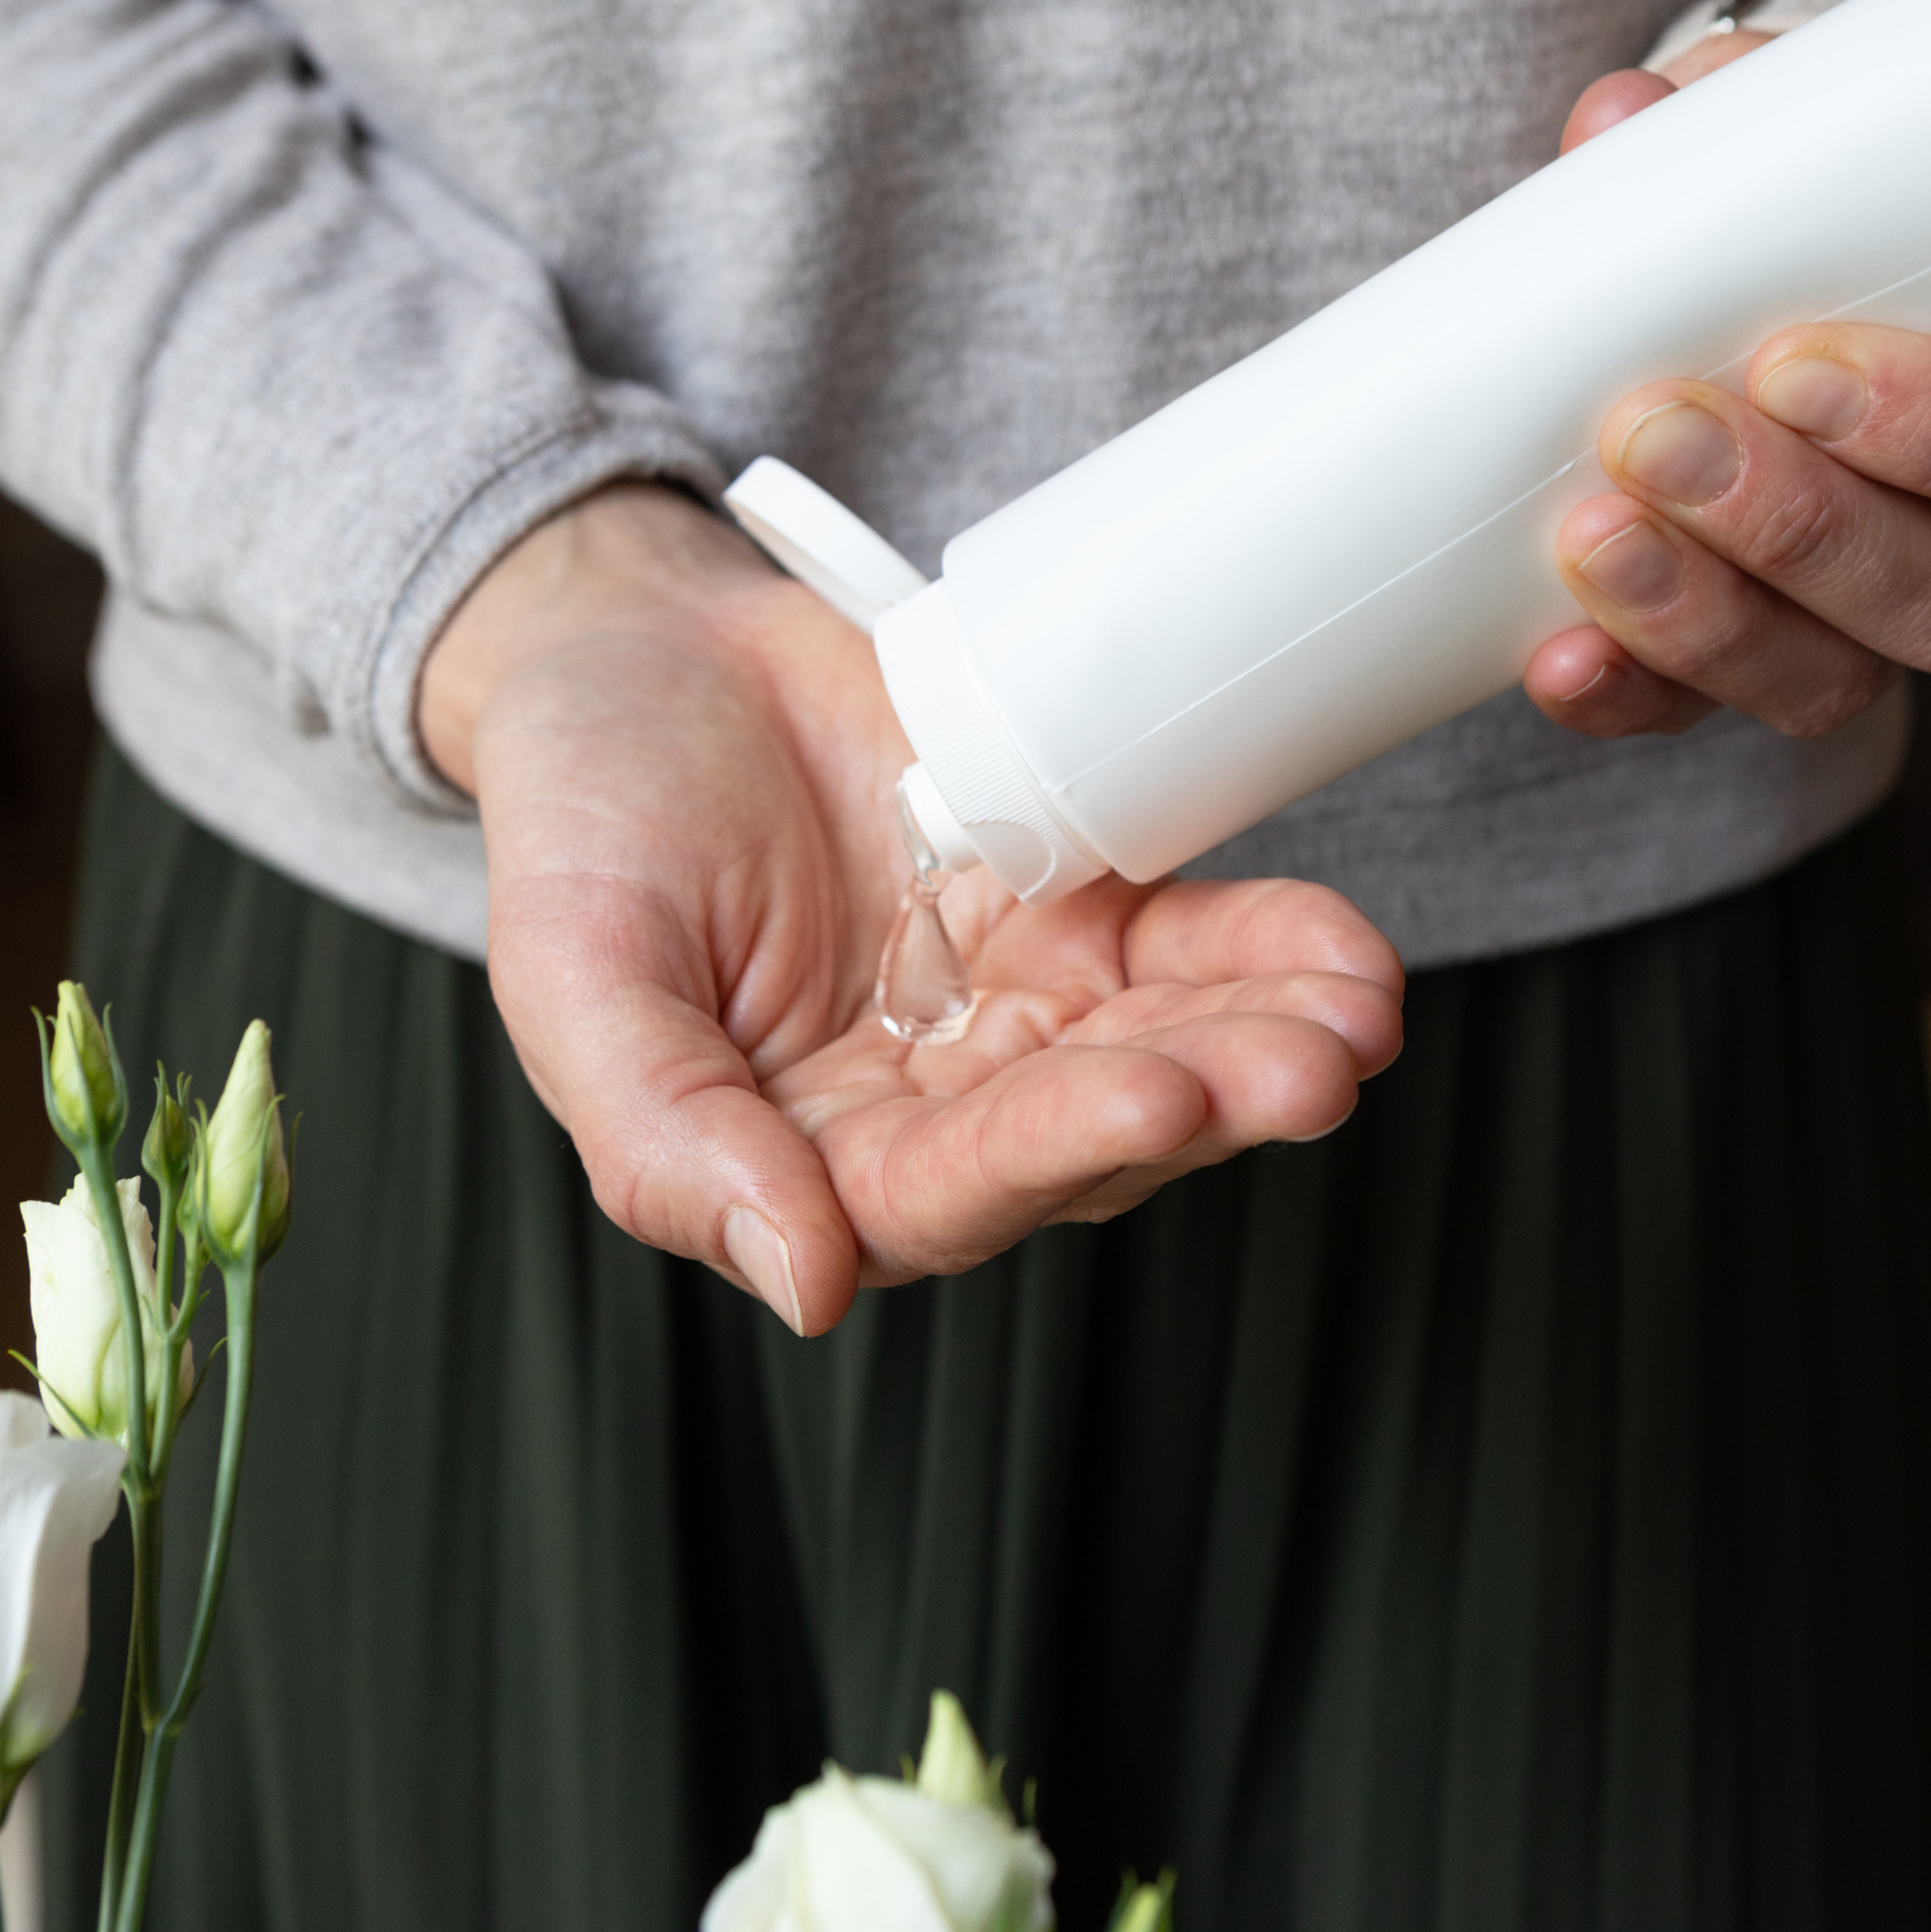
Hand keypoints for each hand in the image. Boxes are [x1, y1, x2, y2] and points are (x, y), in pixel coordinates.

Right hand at [419, 485, 1401, 1332]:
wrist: (643, 645)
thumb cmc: (584, 812)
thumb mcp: (575, 972)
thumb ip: (665, 1140)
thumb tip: (807, 1286)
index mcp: (803, 1158)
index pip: (946, 1192)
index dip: (1054, 1148)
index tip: (1153, 1094)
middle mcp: (927, 1105)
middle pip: (1087, 1135)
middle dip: (1205, 1100)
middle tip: (1308, 1065)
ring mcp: (1011, 1008)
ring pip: (1160, 1051)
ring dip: (1264, 1040)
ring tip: (1355, 1013)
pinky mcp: (1072, 911)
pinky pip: (1185, 948)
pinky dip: (1268, 947)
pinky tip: (1343, 953)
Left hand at [1519, 0, 1930, 737]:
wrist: (1753, 300)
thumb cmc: (1828, 226)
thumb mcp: (1815, 157)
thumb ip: (1747, 126)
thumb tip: (1627, 118)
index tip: (1802, 363)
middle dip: (1797, 526)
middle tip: (1664, 432)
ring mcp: (1873, 627)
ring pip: (1835, 677)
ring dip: (1704, 613)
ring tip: (1594, 533)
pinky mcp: (1756, 670)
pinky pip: (1705, 717)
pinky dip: (1628, 692)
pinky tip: (1560, 657)